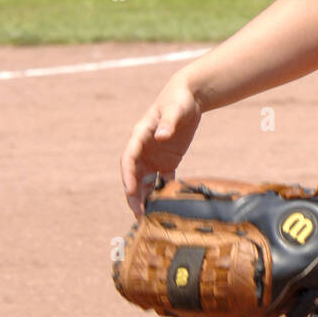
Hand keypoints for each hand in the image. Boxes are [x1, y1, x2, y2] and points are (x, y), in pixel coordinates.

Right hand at [120, 76, 202, 216]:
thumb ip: (168, 123)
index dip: (127, 176)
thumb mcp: (174, 110)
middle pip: (134, 176)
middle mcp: (143, 150)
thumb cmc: (178, 101)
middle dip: (134, 195)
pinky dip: (163, 194)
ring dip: (147, 199)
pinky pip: (162, 181)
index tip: (130, 191)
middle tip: (139, 214)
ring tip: (150, 218)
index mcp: (139, 136)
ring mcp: (154, 158)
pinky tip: (167, 208)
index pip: (128, 159)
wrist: (189, 98)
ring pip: (146, 182)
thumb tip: (161, 136)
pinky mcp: (167, 162)